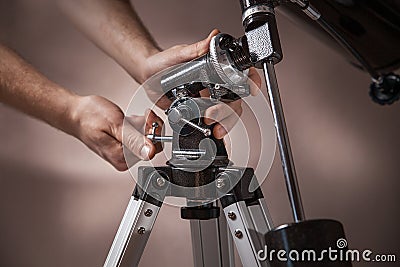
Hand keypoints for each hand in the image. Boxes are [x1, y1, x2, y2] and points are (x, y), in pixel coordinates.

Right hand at [69, 95, 162, 170]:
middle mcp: (124, 159)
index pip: (152, 149)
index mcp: (122, 158)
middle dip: (149, 127)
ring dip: (143, 125)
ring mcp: (124, 153)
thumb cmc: (89, 117)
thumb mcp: (115, 125)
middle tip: (140, 115)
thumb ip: (133, 140)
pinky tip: (127, 121)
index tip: (148, 117)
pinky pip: (140, 136)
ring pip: (147, 139)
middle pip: (152, 144)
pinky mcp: (124, 146)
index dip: (154, 131)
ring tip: (128, 119)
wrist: (75, 114)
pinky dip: (137, 126)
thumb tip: (149, 152)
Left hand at [141, 29, 261, 138]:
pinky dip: (214, 128)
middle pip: (235, 100)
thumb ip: (196, 49)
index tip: (251, 89)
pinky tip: (210, 131)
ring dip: (225, 123)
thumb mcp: (178, 54)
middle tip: (213, 115)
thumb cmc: (162, 63)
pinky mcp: (199, 112)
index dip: (250, 81)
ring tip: (214, 129)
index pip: (239, 74)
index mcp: (214, 70)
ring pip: (227, 114)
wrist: (147, 77)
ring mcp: (208, 100)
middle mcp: (215, 85)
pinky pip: (212, 122)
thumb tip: (213, 36)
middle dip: (230, 111)